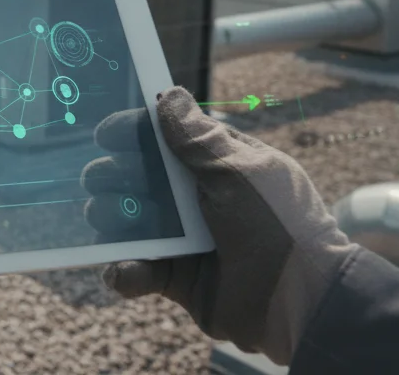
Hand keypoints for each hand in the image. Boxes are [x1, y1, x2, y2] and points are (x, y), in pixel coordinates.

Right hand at [81, 87, 355, 365]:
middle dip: (114, 176)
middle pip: (142, 178)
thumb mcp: (240, 173)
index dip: (136, 132)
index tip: (104, 133)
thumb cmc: (278, 226)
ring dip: (111, 219)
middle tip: (98, 179)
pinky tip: (123, 270)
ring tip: (105, 219)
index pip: (170, 138)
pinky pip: (138, 271)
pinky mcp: (177, 279)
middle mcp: (201, 199)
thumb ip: (199, 139)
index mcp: (222, 166)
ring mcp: (187, 239)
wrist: (300, 303)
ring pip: (132, 221)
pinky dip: (124, 272)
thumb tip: (169, 95)